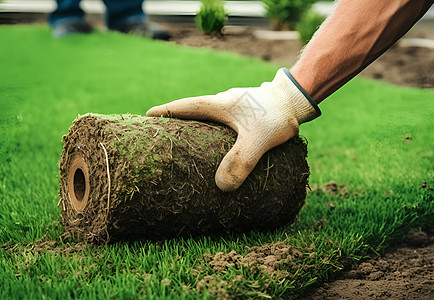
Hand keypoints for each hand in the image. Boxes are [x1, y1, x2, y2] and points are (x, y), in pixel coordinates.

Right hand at [147, 68, 320, 191]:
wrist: (297, 101)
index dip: (164, 113)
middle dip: (174, 123)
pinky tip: (215, 150)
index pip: (183, 107)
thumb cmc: (277, 115)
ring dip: (193, 129)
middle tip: (161, 137)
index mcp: (217, 105)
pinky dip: (211, 134)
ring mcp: (233, 108)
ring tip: (185, 148)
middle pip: (190, 112)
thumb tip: (221, 187)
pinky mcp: (243, 115)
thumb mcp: (259, 139)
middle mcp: (222, 104)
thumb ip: (241, 161)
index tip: (145, 117)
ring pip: (206, 119)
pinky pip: (220, 124)